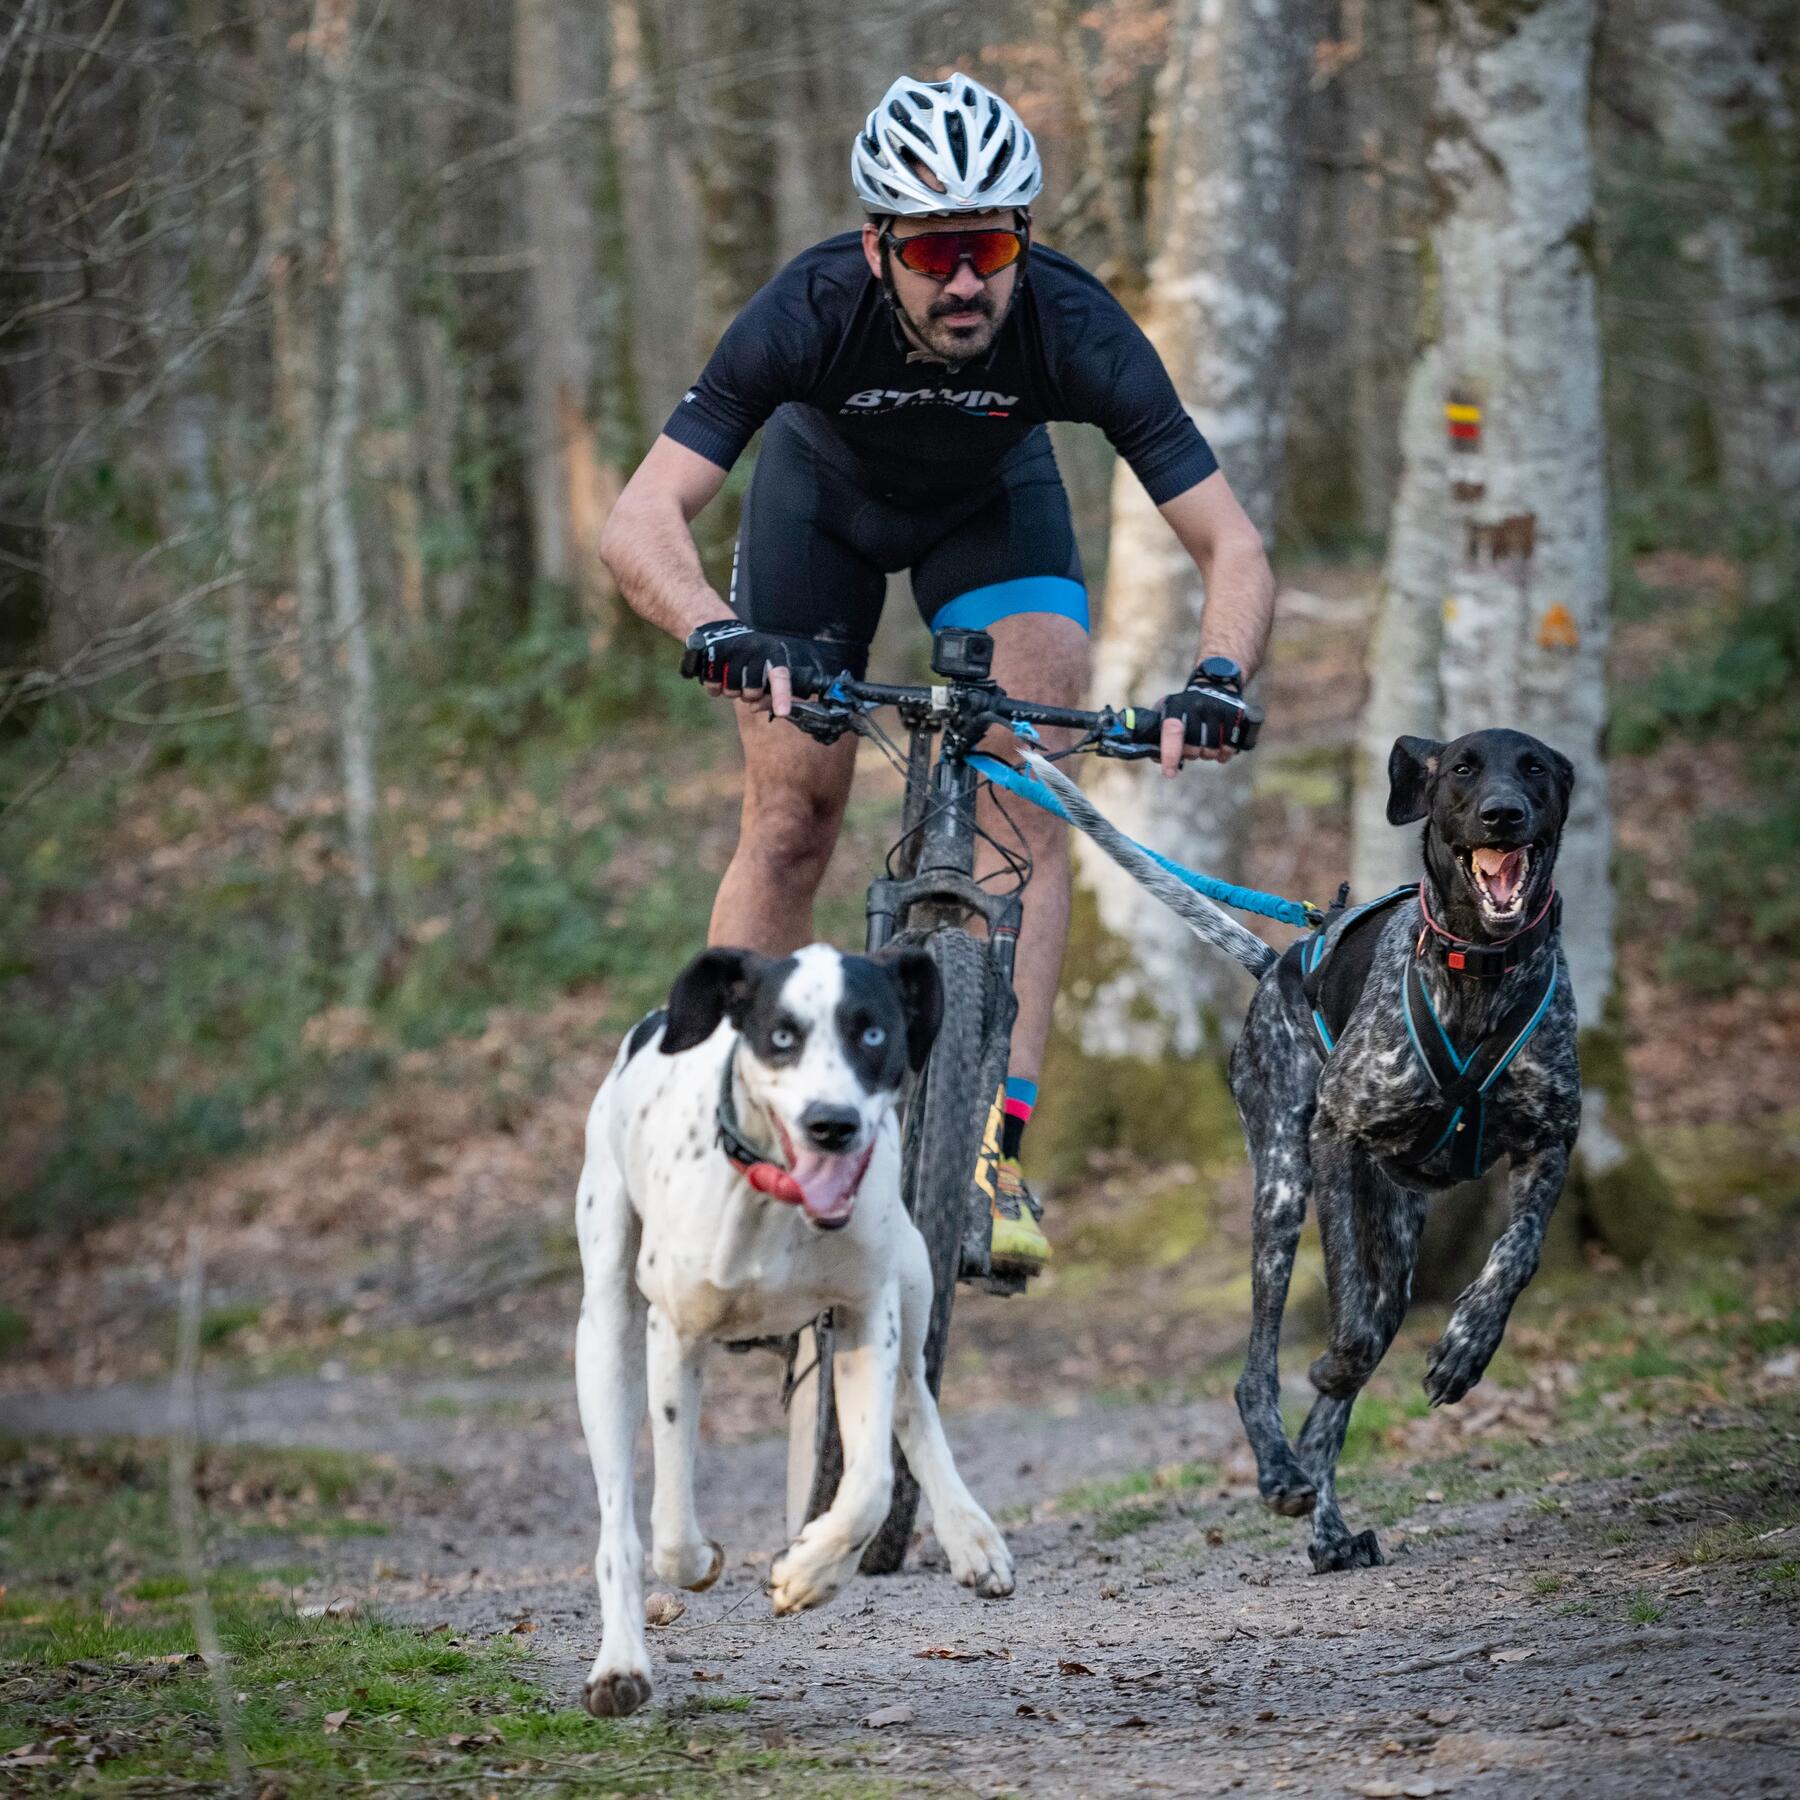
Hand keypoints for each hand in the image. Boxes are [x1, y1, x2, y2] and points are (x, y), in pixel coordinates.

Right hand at [680, 621, 826, 717]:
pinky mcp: (713, 651)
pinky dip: (715, 688)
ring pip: (732, 691)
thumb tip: (754, 708)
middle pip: (752, 691)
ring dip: (731, 692)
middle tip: (746, 684)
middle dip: (748, 695)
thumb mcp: (765, 672)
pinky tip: (717, 677)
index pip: (780, 676)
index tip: (782, 712)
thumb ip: (767, 696)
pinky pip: (714, 685)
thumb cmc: (750, 660)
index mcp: (773, 652)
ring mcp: (734, 648)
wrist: (721, 630)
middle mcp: (755, 648)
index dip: (781, 696)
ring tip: (731, 678)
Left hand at [1157, 670, 1258, 777]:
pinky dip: (1224, 755)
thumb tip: (1157, 758)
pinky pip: (1230, 746)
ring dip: (1207, 755)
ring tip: (1206, 748)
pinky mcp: (1235, 713)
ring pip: (1212, 749)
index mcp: (1177, 705)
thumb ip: (1157, 733)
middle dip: (1191, 754)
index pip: (1172, 731)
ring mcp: (1218, 708)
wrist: (1215, 684)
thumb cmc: (1185, 707)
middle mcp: (1197, 705)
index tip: (1169, 773)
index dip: (1170, 755)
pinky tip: (1221, 752)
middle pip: (1193, 747)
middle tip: (1192, 750)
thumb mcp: (1167, 711)